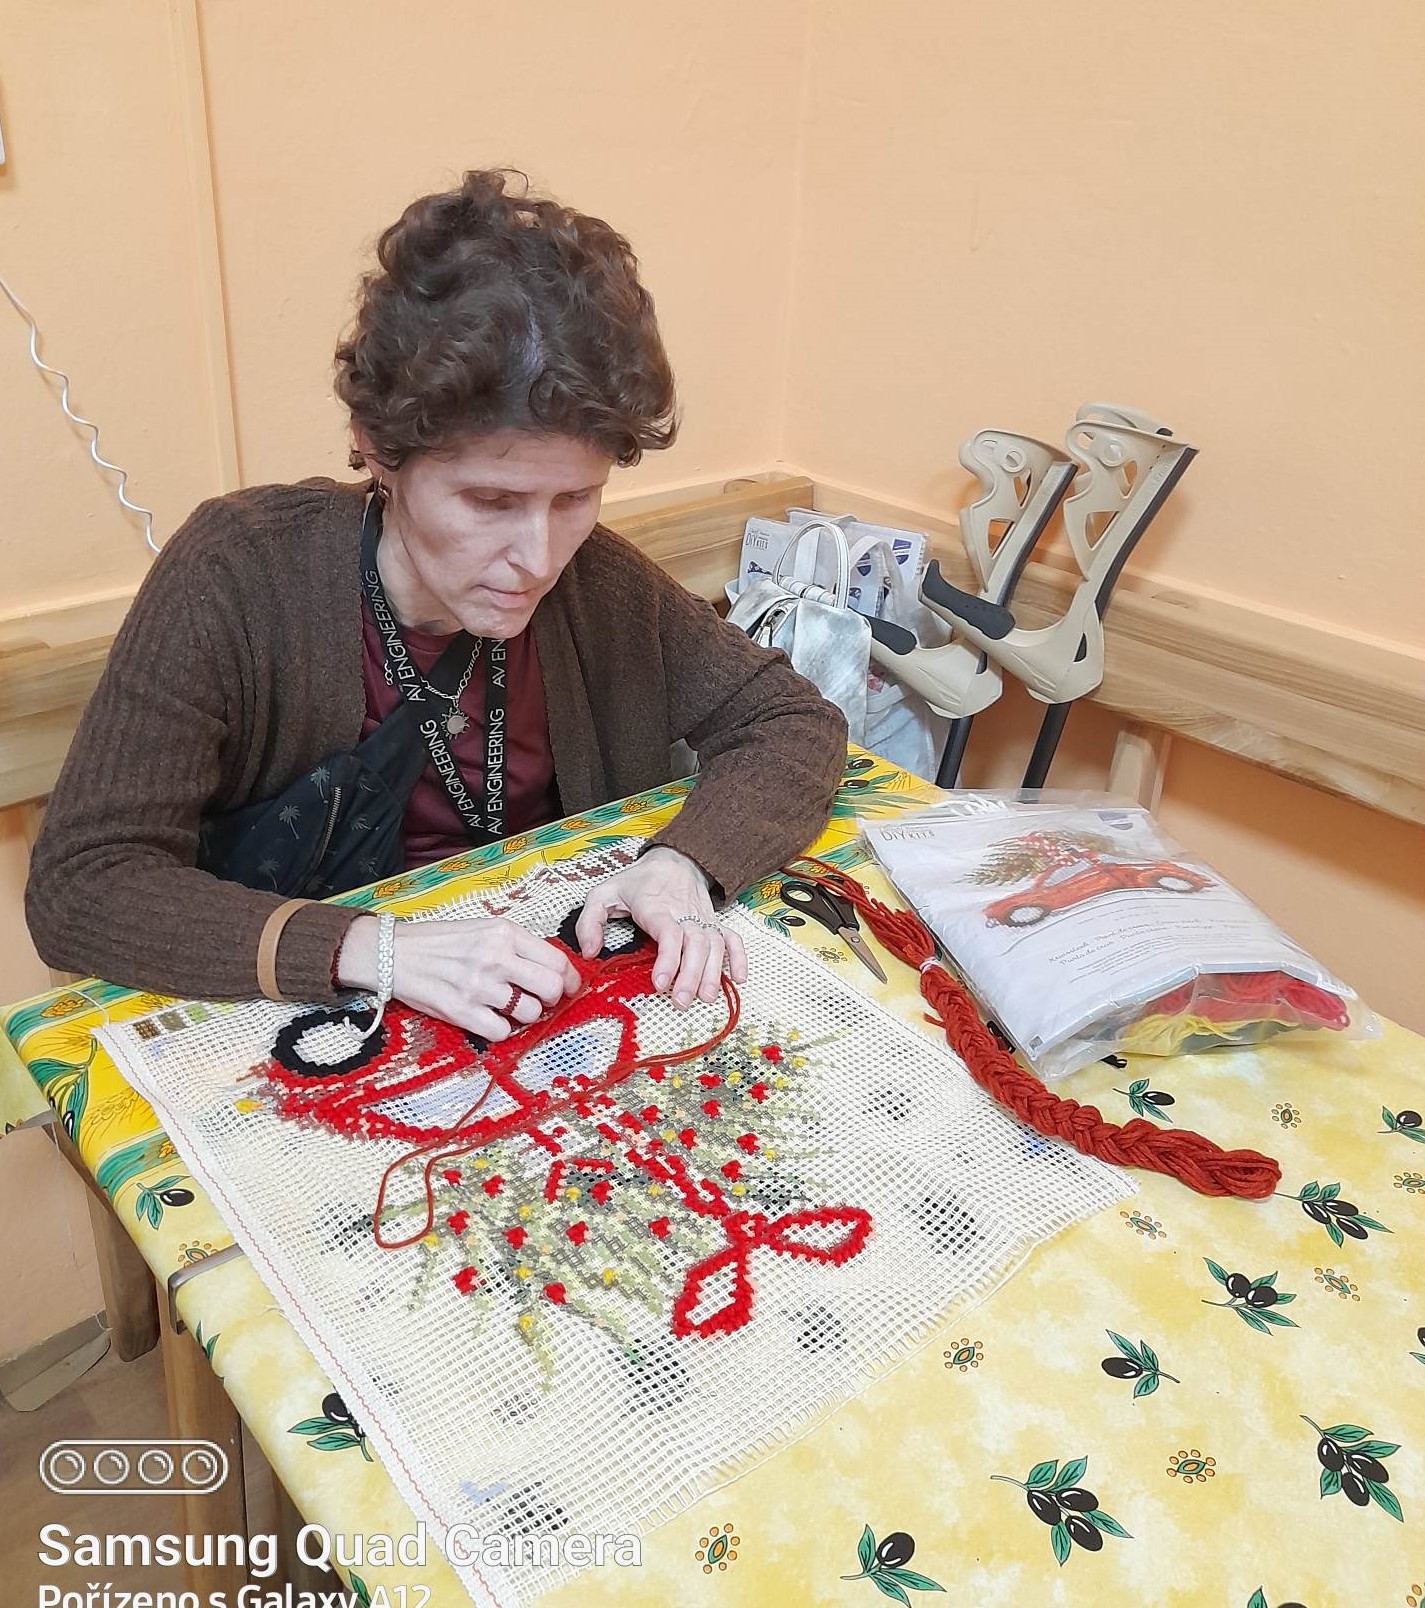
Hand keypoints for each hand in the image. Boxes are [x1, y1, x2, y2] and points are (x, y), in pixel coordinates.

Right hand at [337, 915, 580, 1039]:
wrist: (393, 953)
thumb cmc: (441, 941)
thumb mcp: (484, 929)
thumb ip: (518, 947)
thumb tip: (555, 970)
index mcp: (505, 933)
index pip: (557, 960)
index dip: (570, 979)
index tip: (568, 986)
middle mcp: (495, 957)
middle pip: (552, 988)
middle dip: (552, 999)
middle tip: (539, 999)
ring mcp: (479, 986)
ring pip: (530, 1013)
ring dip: (524, 1015)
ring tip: (507, 1006)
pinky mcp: (461, 1011)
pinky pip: (501, 1032)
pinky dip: (500, 1030)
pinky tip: (489, 1018)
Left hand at [574, 846, 747, 1007]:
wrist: (674, 860)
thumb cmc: (637, 882)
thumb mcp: (604, 893)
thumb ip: (591, 921)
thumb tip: (590, 951)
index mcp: (656, 907)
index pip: (668, 933)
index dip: (668, 958)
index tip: (660, 983)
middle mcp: (683, 913)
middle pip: (695, 943)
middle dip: (691, 975)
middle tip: (681, 1001)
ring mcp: (702, 919)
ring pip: (714, 945)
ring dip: (713, 972)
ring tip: (705, 997)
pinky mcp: (714, 923)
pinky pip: (731, 939)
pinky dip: (738, 958)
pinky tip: (737, 980)